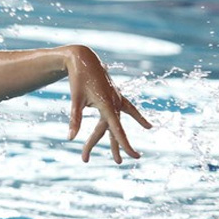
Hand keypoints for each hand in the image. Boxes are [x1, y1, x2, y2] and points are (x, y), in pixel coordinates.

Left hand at [65, 46, 151, 163]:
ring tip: (118, 159)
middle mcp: (114, 103)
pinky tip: (148, 127)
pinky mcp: (115, 95)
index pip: (117, 130)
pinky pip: (128, 109)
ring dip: (113, 140)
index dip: (124, 144)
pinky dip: (137, 117)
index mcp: (107, 105)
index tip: (132, 156)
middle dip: (93, 144)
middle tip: (83, 160)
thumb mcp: (75, 99)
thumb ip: (75, 120)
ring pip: (115, 124)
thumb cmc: (78, 78)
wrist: (83, 58)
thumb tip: (70, 138)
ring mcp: (116, 99)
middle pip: (107, 130)